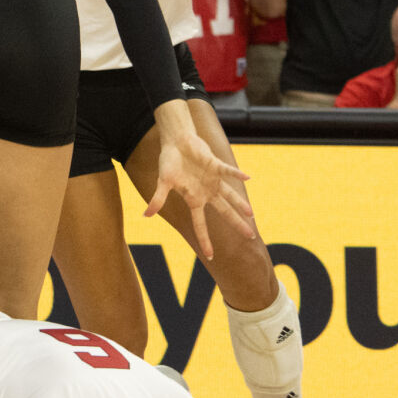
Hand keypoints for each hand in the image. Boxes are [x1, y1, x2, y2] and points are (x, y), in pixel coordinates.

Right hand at [146, 124, 253, 260]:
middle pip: (224, 211)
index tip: (210, 256)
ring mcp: (213, 180)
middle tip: (251, 237)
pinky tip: (247, 177)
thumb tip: (145, 215)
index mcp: (193, 199)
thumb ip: (158, 199)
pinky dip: (235, 174)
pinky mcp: (215, 165)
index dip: (205, 240)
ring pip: (229, 195)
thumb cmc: (169, 162)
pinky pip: (227, 171)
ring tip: (251, 215)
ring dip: (240, 204)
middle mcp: (206, 192)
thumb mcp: (163, 182)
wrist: (176, 141)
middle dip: (237, 224)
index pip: (200, 224)